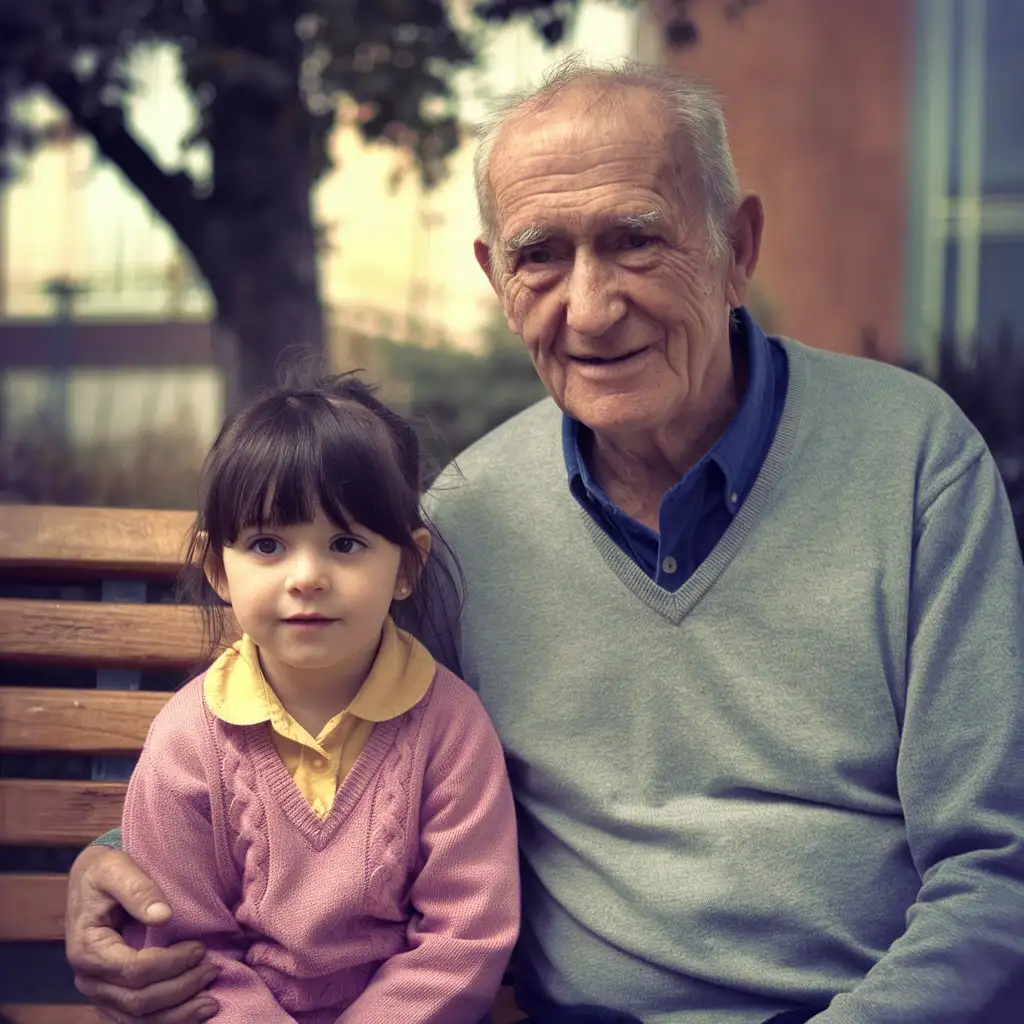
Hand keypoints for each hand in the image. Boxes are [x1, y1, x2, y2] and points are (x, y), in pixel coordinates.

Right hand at [66, 845, 220, 1022]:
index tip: (201, 948)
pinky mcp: (111, 997)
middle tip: (214, 970)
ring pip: (137, 1018)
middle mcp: (89, 979)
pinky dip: (166, 1019)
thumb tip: (163, 917)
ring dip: (177, 1013)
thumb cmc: (105, 872)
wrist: (90, 882)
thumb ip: (137, 890)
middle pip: (138, 1000)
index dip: (172, 963)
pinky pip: (136, 1020)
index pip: (134, 970)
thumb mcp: (115, 868)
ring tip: (212, 1002)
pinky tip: (192, 1013)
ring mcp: (99, 992)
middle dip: (181, 989)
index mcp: (88, 950)